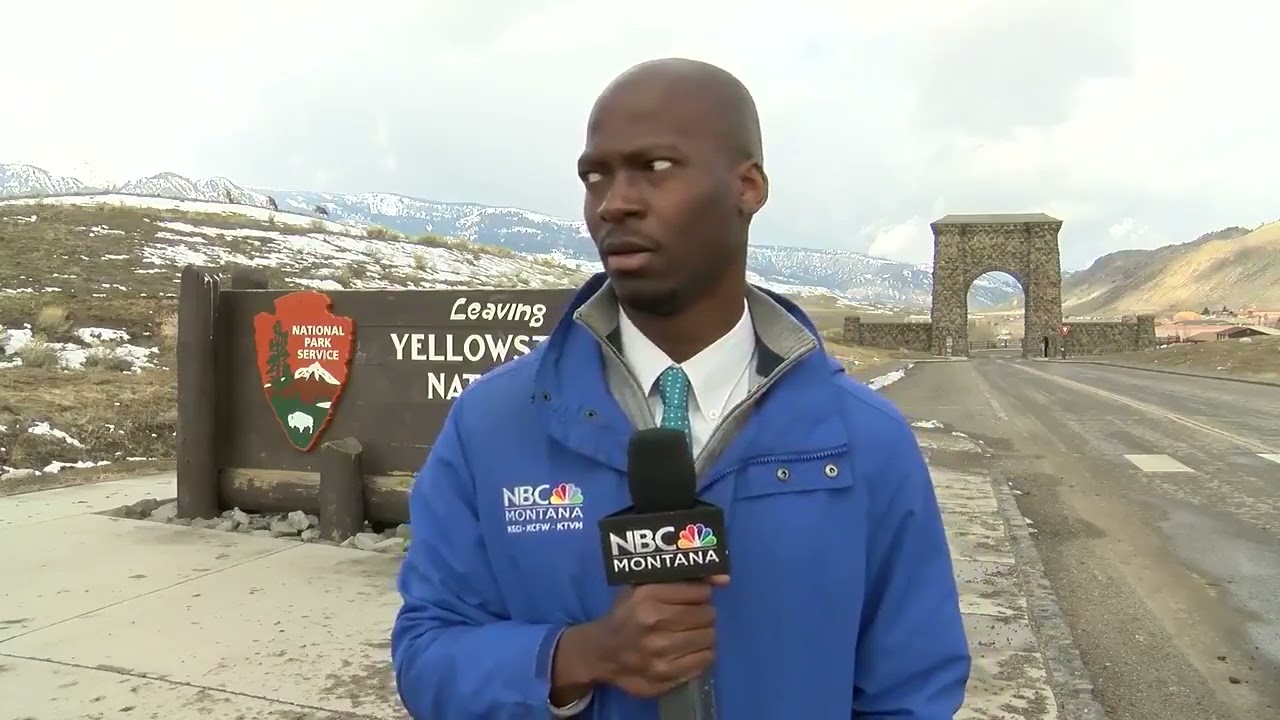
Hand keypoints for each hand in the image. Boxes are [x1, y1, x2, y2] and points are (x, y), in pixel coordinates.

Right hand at [593, 575, 729, 697]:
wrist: (601, 652)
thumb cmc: (626, 614)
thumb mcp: (644, 588)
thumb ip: (682, 579)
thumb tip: (725, 578)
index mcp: (648, 596)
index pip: (700, 592)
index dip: (701, 595)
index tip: (694, 599)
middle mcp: (654, 622)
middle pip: (707, 615)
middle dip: (704, 615)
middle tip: (693, 618)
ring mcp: (659, 651)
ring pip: (709, 638)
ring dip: (704, 634)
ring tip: (690, 634)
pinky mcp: (665, 674)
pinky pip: (704, 660)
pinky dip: (701, 653)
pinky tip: (688, 650)